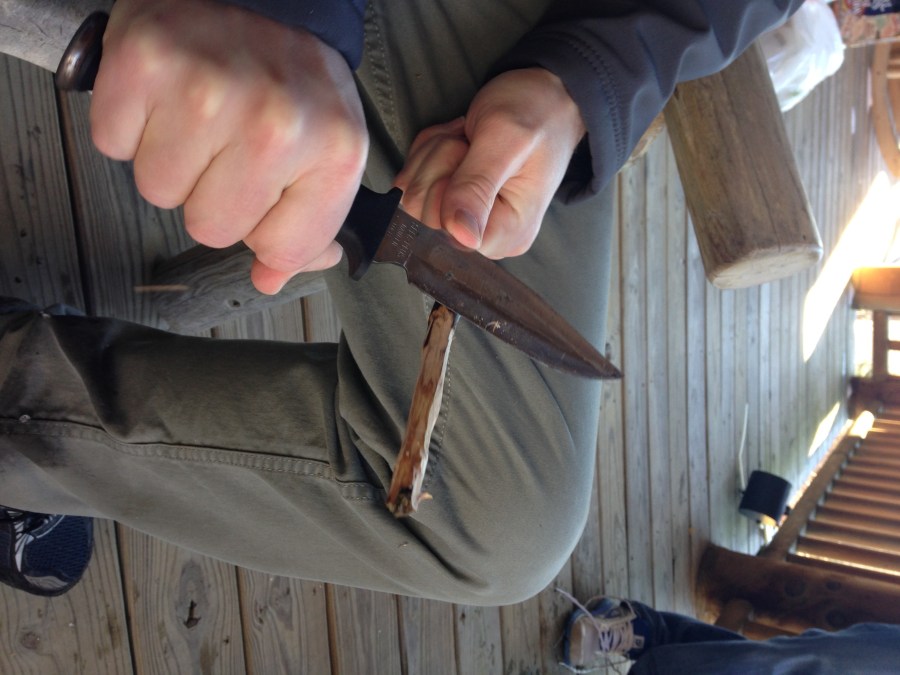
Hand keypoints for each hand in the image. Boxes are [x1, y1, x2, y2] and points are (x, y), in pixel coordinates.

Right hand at [90, 0, 367, 293]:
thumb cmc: (291, 74)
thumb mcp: (329, 147)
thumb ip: (309, 224)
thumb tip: (271, 278)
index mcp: (333, 151)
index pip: (281, 248)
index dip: (265, 229)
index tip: (269, 190)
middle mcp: (275, 125)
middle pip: (210, 229)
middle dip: (214, 194)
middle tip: (229, 142)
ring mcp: (208, 94)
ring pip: (159, 192)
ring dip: (173, 161)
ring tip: (200, 114)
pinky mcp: (146, 66)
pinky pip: (115, 146)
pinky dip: (132, 126)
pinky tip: (167, 96)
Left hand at [394, 68, 584, 258]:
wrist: (546, 98)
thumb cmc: (536, 114)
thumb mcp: (505, 140)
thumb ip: (478, 186)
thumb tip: (464, 237)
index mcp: (509, 232)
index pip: (446, 226)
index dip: (447, 184)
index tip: (472, 153)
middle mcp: (485, 236)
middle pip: (424, 209)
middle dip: (440, 163)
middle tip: (472, 142)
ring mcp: (464, 221)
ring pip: (414, 193)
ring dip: (434, 153)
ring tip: (469, 139)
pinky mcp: (449, 205)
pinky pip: (413, 181)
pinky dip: (429, 152)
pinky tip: (459, 142)